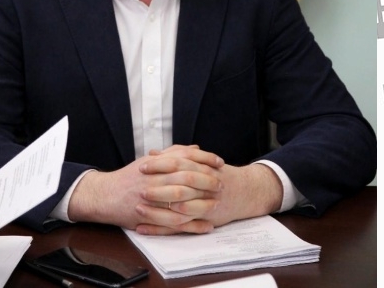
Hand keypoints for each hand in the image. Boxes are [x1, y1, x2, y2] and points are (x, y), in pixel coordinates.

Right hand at [68, 145, 223, 234]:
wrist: (105, 196)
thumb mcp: (150, 161)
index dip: (205, 159)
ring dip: (202, 203)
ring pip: (182, 200)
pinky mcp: (150, 217)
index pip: (185, 158)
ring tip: (217, 204)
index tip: (219, 162)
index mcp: (155, 164)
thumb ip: (173, 153)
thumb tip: (196, 148)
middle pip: (186, 178)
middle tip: (222, 183)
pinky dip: (192, 225)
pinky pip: (174, 222)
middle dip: (207, 180)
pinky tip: (205, 226)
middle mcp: (154, 179)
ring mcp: (152, 199)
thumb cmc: (129, 177)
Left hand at [136, 155, 283, 235]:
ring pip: (177, 210)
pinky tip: (143, 229)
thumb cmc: (219, 175)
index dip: (160, 165)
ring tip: (137, 209)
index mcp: (201, 168)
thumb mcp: (201, 162)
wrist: (246, 192)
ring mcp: (202, 205)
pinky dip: (159, 229)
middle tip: (139, 188)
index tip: (142, 165)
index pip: (178, 163)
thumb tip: (153, 152)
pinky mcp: (201, 221)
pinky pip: (177, 228)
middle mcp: (203, 187)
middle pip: (178, 187)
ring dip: (156, 211)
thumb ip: (178, 155)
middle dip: (157, 188)